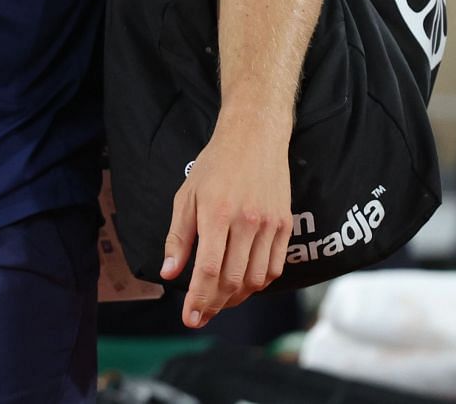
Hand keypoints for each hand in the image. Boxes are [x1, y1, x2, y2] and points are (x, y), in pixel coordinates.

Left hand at [160, 112, 292, 327]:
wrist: (254, 137)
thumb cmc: (214, 165)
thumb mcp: (186, 196)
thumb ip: (178, 237)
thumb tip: (169, 273)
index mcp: (216, 213)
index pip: (208, 269)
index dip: (198, 299)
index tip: (189, 318)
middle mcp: (246, 221)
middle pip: (233, 280)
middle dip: (214, 304)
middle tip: (201, 315)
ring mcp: (270, 224)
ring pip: (256, 279)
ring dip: (237, 298)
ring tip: (219, 301)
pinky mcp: (286, 225)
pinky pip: (275, 268)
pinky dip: (259, 284)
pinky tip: (243, 285)